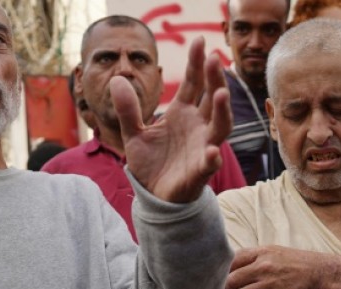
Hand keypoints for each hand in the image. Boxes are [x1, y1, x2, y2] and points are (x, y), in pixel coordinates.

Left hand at [111, 37, 230, 202]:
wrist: (153, 195)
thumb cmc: (150, 163)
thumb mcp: (132, 133)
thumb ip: (128, 109)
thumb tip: (117, 80)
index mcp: (183, 113)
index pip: (194, 83)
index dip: (197, 63)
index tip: (200, 41)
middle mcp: (198, 127)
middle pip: (212, 99)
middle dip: (215, 80)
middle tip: (214, 59)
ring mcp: (202, 147)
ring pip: (220, 127)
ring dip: (223, 111)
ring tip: (221, 94)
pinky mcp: (200, 171)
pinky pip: (210, 164)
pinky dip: (212, 158)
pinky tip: (212, 152)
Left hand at [226, 246, 328, 288]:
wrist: (318, 272)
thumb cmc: (294, 262)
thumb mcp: (272, 252)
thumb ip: (252, 257)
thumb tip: (231, 266)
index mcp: (260, 253)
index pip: (230, 262)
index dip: (223, 272)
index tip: (224, 279)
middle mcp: (262, 267)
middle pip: (231, 281)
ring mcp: (270, 284)